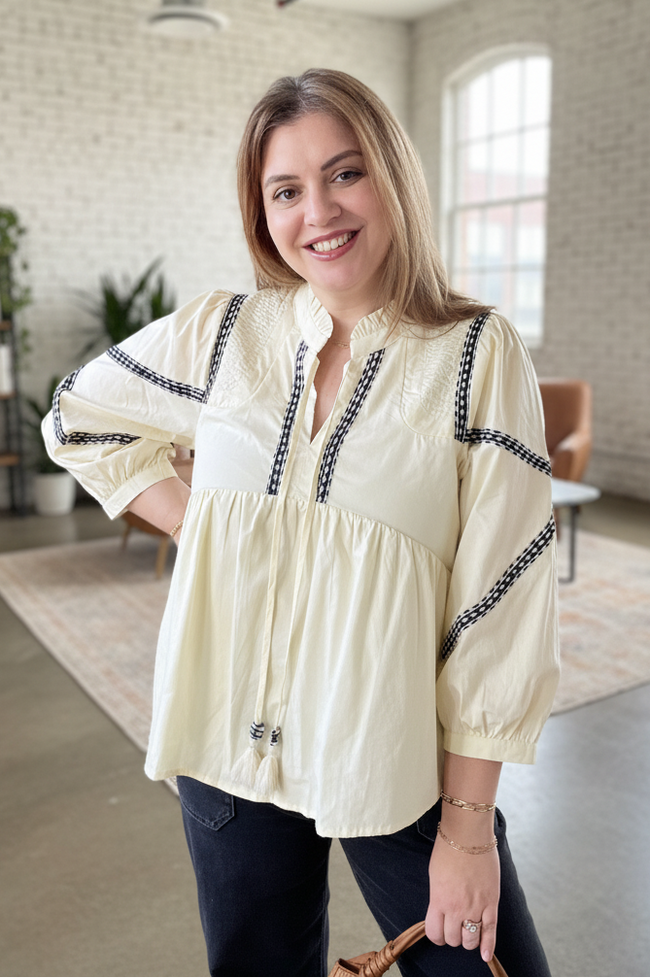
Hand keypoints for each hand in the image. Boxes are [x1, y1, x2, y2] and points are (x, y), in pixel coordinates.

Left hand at [425, 830, 499, 962]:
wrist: (468, 834)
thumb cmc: (448, 849)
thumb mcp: (434, 876)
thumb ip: (438, 897)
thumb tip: (442, 912)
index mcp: (438, 900)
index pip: (434, 933)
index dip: (436, 935)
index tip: (439, 930)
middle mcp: (456, 908)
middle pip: (453, 939)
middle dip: (452, 936)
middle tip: (455, 926)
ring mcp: (475, 907)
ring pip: (470, 940)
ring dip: (468, 940)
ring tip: (468, 931)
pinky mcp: (491, 903)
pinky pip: (490, 931)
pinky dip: (488, 946)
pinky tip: (485, 955)